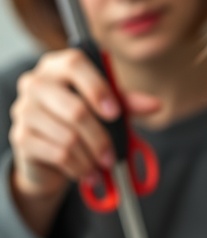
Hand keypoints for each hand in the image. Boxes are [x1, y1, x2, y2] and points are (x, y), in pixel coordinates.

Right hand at [9, 48, 158, 233]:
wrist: (48, 156)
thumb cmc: (79, 122)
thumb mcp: (105, 108)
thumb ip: (127, 103)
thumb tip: (155, 104)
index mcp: (57, 66)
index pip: (75, 64)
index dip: (98, 88)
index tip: (115, 113)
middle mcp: (36, 83)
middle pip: (75, 109)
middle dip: (100, 138)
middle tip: (112, 157)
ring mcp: (24, 109)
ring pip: (68, 137)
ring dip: (91, 157)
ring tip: (101, 166)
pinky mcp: (21, 137)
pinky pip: (58, 154)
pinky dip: (78, 168)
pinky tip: (87, 173)